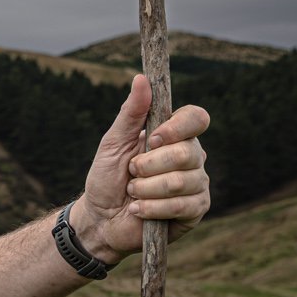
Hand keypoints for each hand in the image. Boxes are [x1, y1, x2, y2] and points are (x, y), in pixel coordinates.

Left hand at [71, 75, 211, 260]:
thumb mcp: (113, 143)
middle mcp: (193, 156)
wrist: (99, 218)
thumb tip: (141, 78)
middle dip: (148, 166)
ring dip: (145, 189)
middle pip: (187, 153)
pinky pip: (181, 206)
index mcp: (176, 135)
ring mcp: (197, 183)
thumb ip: (130, 113)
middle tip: (131, 173)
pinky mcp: (196, 209)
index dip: (177, 128)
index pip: (197, 118)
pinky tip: (138, 210)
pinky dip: (151, 209)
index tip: (151, 139)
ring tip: (132, 193)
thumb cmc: (107, 177)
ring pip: (180, 182)